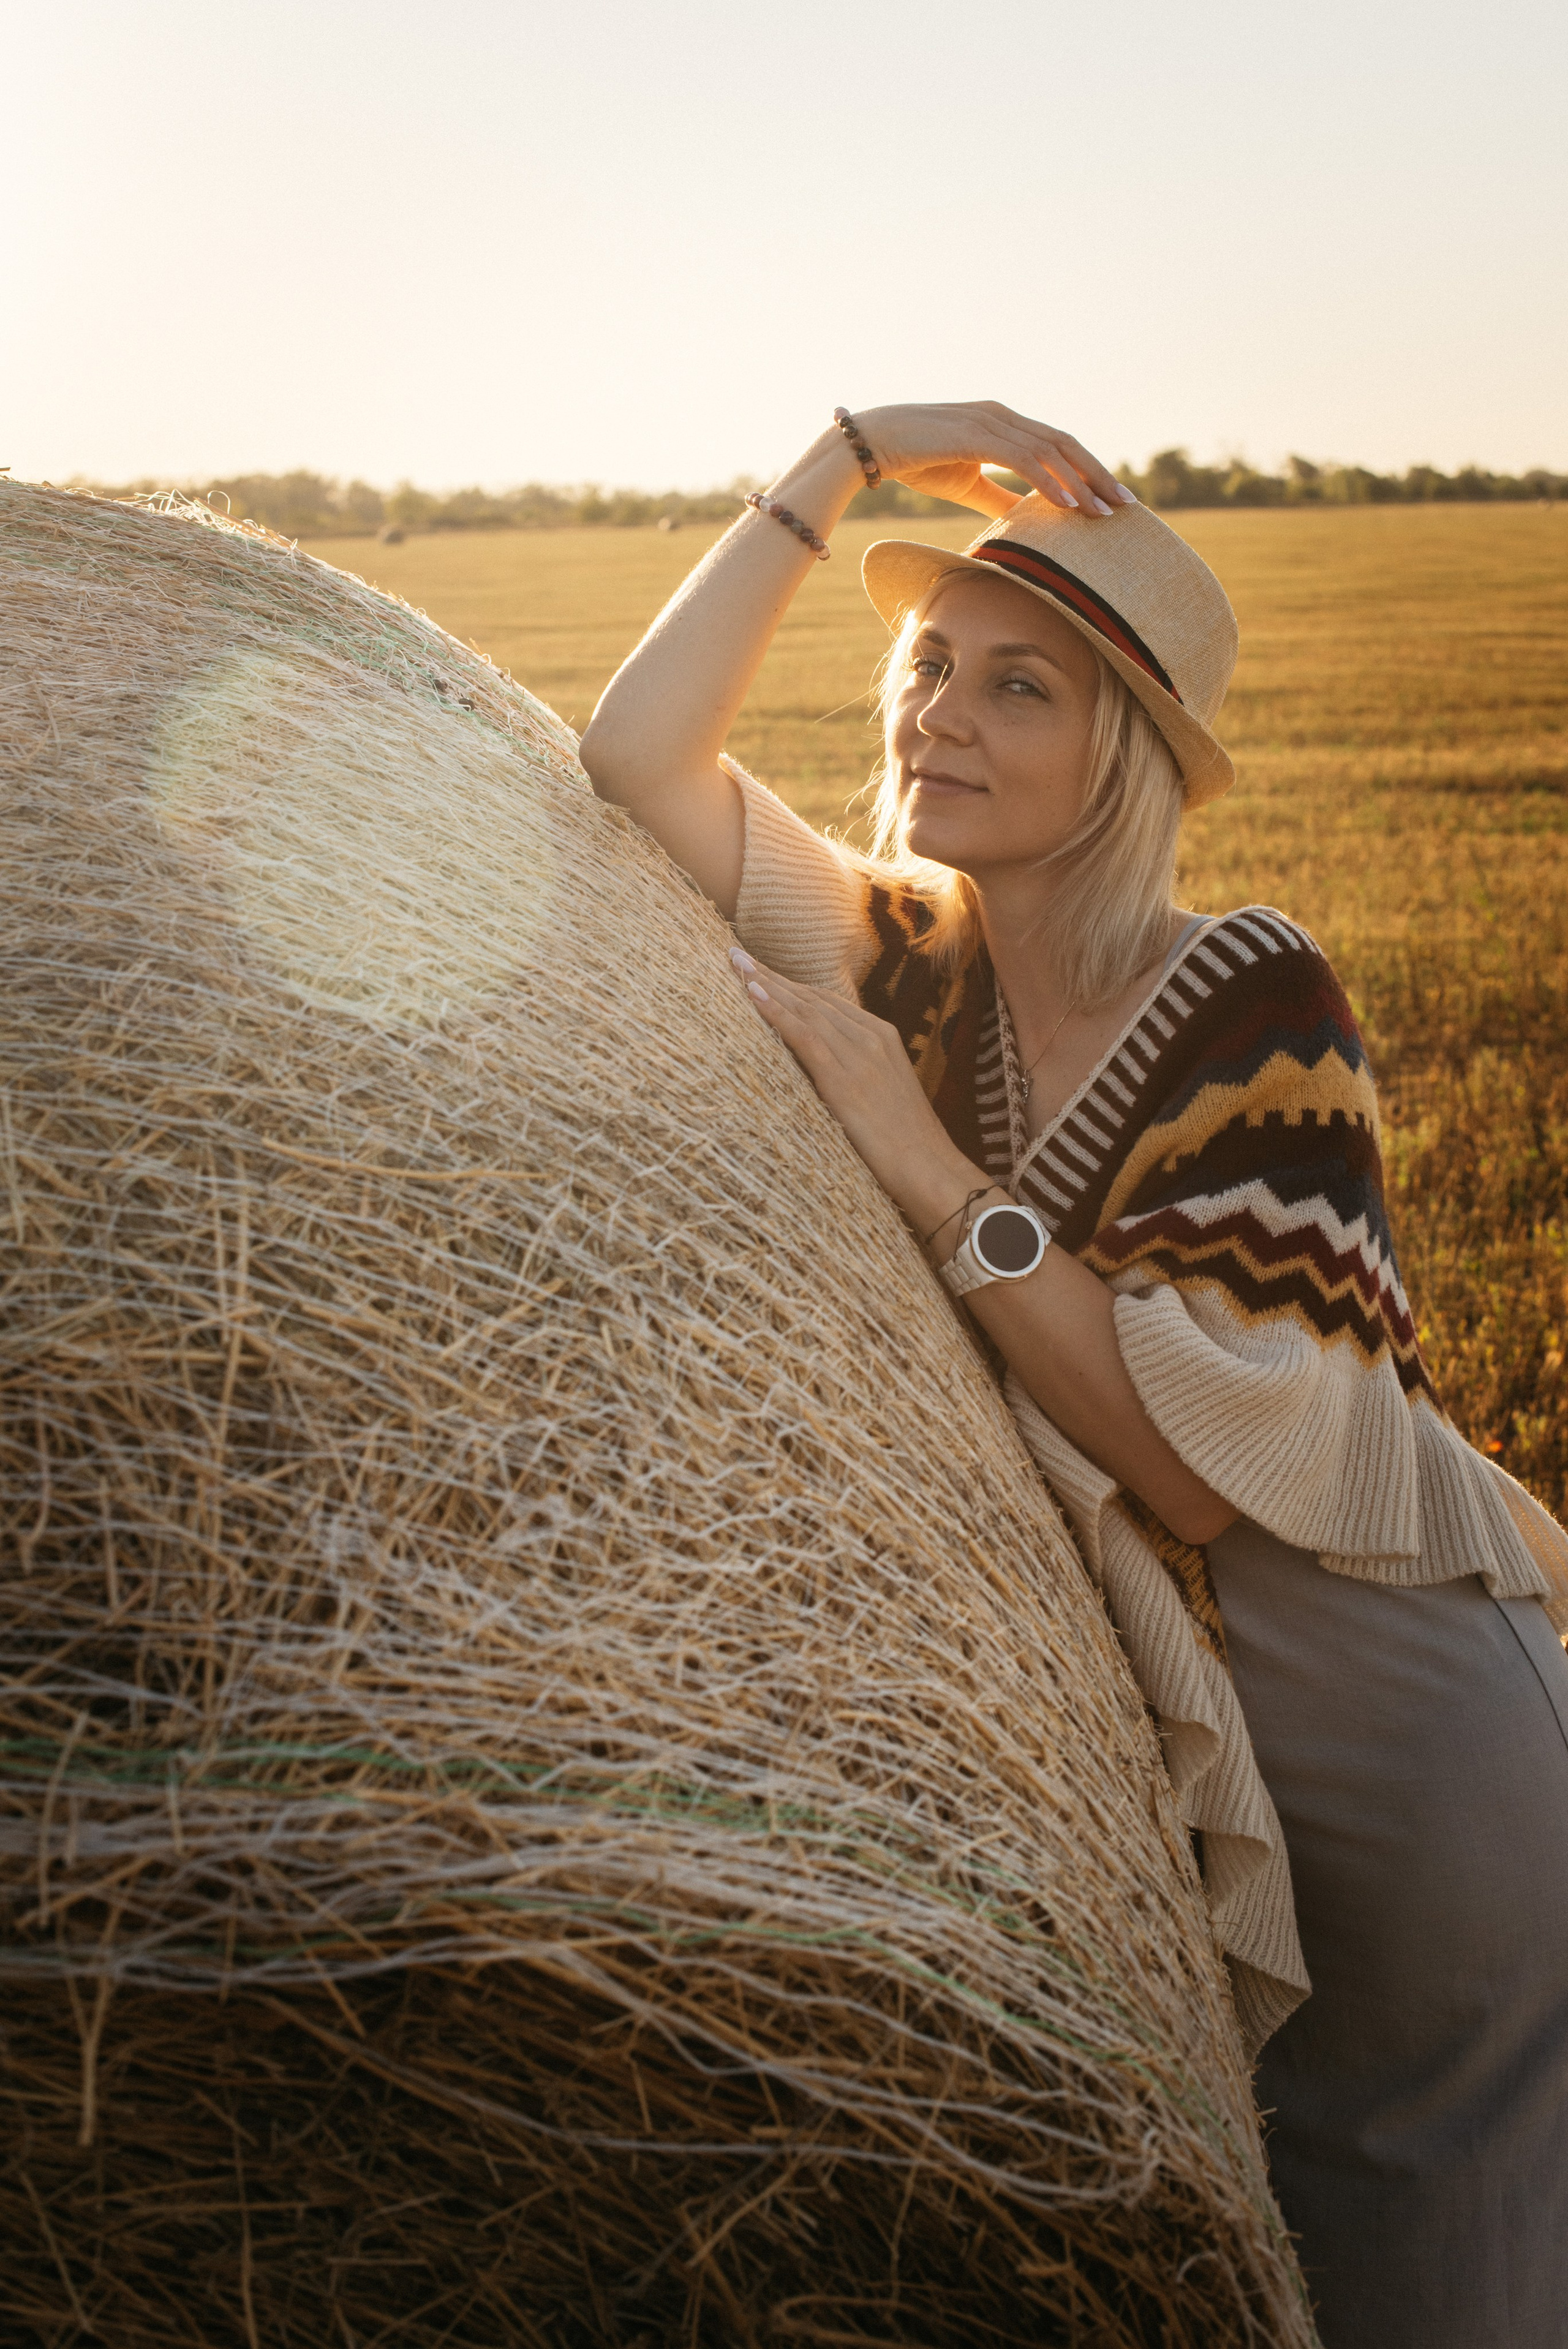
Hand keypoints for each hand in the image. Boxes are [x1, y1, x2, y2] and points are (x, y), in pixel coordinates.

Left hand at [730, 949, 978, 1228]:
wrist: (928, 1168)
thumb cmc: (904, 1143)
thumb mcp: (882, 1093)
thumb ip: (855, 1071)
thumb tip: (818, 1069)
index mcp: (881, 1037)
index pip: (826, 1001)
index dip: (790, 984)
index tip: (759, 969)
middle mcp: (871, 1038)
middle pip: (811, 998)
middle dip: (771, 975)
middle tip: (735, 954)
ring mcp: (859, 1056)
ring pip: (804, 1010)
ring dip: (765, 985)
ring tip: (735, 965)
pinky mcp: (844, 1081)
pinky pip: (804, 1036)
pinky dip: (776, 1012)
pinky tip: (752, 994)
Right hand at [849, 402, 1132, 517]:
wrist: (868, 445)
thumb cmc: (914, 461)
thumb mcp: (967, 482)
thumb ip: (998, 496)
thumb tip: (1026, 517)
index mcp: (1002, 424)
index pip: (1056, 445)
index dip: (1087, 470)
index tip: (1110, 497)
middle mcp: (1002, 416)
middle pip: (1064, 443)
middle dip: (1098, 474)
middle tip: (1126, 504)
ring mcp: (990, 422)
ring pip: (1049, 450)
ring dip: (1080, 481)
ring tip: (1103, 511)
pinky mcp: (974, 435)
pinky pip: (1022, 458)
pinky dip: (1049, 481)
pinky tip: (1068, 503)